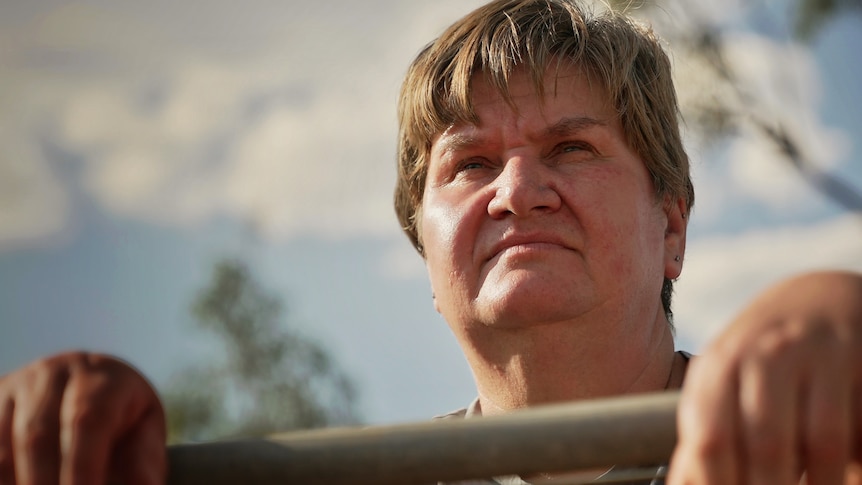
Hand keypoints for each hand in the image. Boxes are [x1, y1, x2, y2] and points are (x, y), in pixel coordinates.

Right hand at [0, 351, 165, 484]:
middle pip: (37, 435)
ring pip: (5, 445)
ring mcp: (18, 387)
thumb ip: (142, 460)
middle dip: (45, 483)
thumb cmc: (123, 418)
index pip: (86, 420)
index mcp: (102, 379)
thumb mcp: (144, 431)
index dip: (83, 467)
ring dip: (20, 482)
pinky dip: (5, 477)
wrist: (89, 387)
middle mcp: (55, 374)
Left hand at [667, 270, 861, 484]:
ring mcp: (804, 351)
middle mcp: (756, 356)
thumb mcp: (725, 384)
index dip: (718, 484)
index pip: (710, 441)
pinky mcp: (847, 351)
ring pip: (816, 440)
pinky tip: (842, 478)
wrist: (820, 295)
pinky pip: (849, 423)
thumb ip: (708, 435)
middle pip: (762, 445)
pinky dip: (847, 463)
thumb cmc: (765, 356)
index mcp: (715, 370)